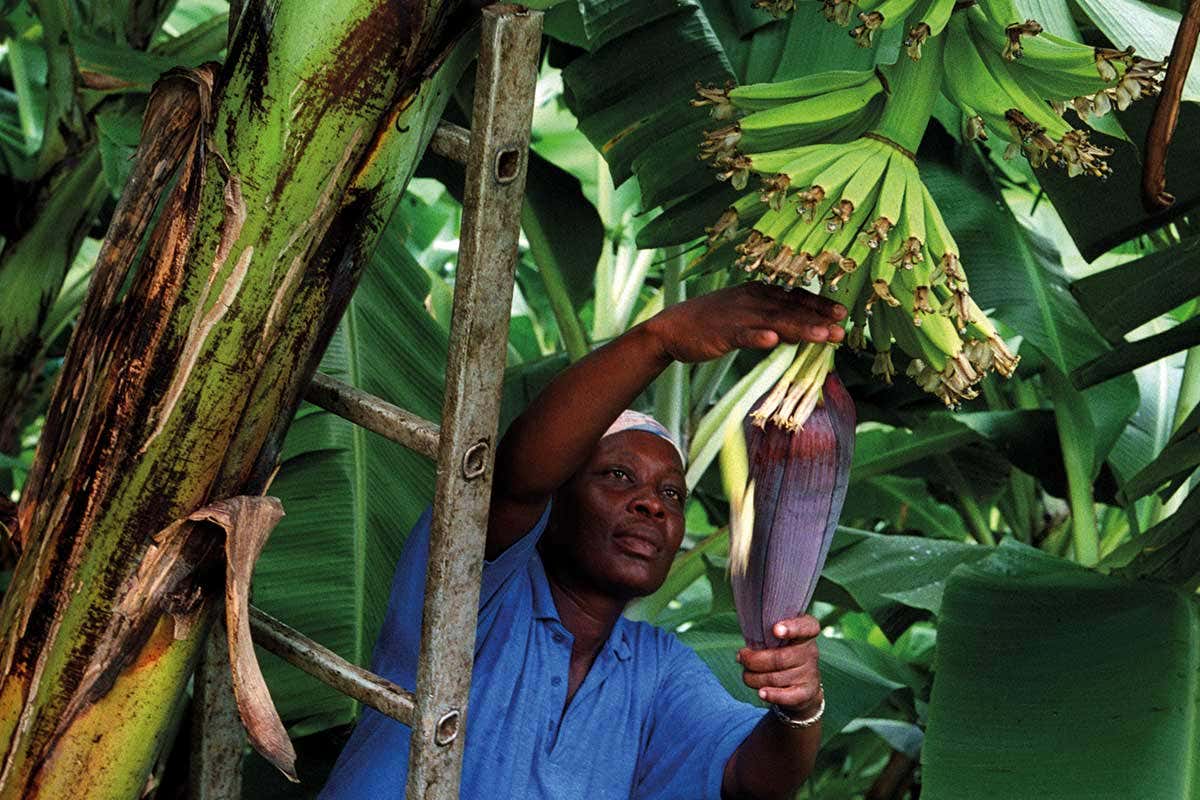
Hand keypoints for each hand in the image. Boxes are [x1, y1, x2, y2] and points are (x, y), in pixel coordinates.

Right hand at [642, 282, 845, 364]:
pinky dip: (757, 337)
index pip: (794, 297)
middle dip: (818, 319)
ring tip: (822, 336)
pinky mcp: (722, 332)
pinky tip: (772, 341)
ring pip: (774, 322)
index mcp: (759, 292)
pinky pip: (742, 335)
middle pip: (790, 309)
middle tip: (842, 329)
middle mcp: (752, 300)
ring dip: (799, 328)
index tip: (841, 313)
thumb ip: (773, 321)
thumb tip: (801, 330)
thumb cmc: (711, 322)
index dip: (818, 304)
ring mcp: (737, 316)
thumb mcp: (745, 316)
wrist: (671, 328)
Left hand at [737, 615, 822, 715]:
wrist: (804, 684)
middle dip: (754, 660)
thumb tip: (744, 651)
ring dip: (754, 678)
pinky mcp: (807, 692)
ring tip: (746, 674)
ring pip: (776, 678)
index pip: (806, 627)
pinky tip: (761, 693)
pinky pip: (788, 696)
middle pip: (780, 658)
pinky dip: (773, 695)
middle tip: (741, 657)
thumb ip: (766, 636)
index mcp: (806, 632)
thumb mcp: (780, 639)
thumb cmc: (785, 652)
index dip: (792, 628)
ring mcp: (810, 673)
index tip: (775, 630)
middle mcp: (811, 652)